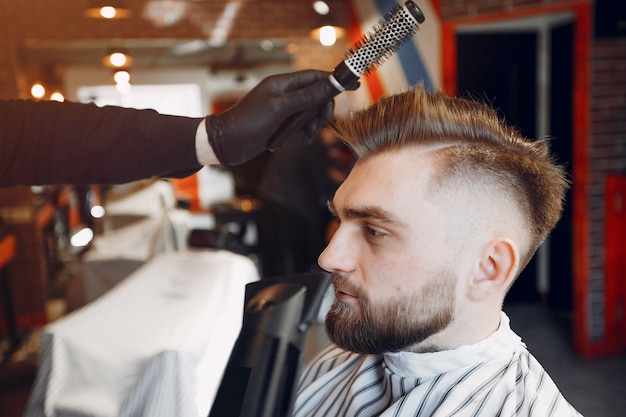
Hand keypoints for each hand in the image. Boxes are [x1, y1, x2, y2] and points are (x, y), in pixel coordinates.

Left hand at [206, 70, 335, 165]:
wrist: (228, 143)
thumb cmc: (249, 122)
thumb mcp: (280, 108)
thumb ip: (305, 96)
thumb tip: (328, 84)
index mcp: (282, 83)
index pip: (314, 76)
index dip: (333, 80)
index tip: (353, 84)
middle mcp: (283, 93)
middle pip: (315, 94)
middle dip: (322, 108)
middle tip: (323, 121)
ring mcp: (282, 109)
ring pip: (310, 111)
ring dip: (313, 123)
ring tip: (307, 136)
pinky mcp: (280, 123)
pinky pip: (301, 123)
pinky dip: (305, 130)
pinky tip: (303, 140)